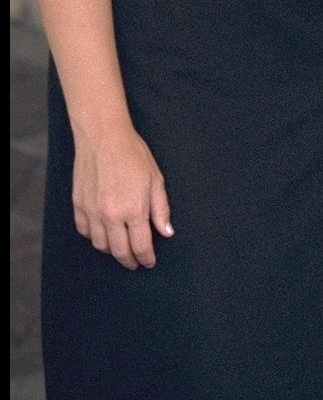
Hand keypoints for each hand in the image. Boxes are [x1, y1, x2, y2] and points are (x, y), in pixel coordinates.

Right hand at [72, 128, 172, 269]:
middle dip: (129, 261)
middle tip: (135, 262)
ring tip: (120, 248)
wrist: (103, 137)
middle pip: (119, 251)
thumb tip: (166, 232)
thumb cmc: (133, 154)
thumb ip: (161, 209)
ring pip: (100, 245)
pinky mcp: (78, 206)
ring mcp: (92, 211)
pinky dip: (94, 237)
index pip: (141, 246)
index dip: (146, 258)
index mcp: (133, 209)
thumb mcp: (155, 179)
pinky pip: (85, 232)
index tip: (149, 262)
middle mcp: (111, 215)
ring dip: (112, 251)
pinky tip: (102, 234)